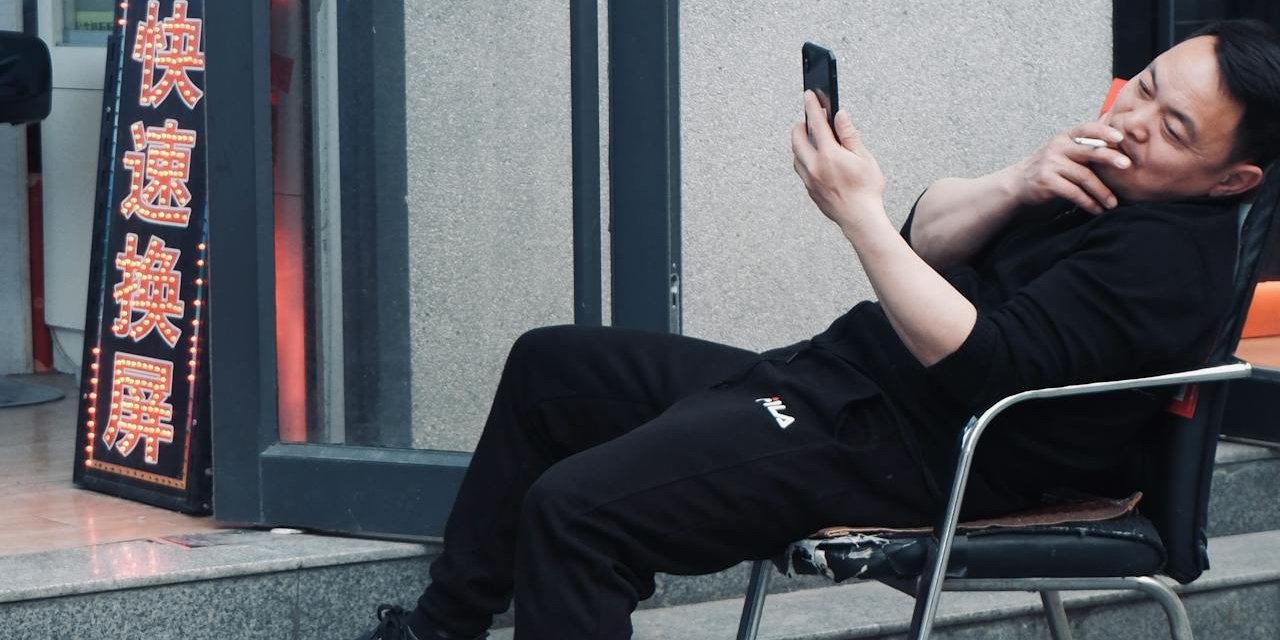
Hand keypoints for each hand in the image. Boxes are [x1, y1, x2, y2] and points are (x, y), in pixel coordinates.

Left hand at [792, 90, 885, 233]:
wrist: (860, 220)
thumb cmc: (867, 190)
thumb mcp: (863, 157)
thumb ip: (849, 135)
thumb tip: (839, 116)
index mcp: (829, 155)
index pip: (816, 123)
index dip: (812, 106)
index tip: (809, 94)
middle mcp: (814, 166)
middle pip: (797, 139)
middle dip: (801, 125)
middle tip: (808, 118)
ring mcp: (810, 180)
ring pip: (796, 156)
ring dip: (800, 143)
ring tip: (810, 137)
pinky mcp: (810, 191)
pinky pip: (801, 170)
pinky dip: (803, 159)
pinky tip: (813, 158)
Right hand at [1014, 122, 1131, 214]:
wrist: (1018, 184)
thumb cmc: (1050, 169)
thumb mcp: (1065, 152)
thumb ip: (1086, 147)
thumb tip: (1119, 142)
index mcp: (1065, 137)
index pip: (1087, 129)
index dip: (1104, 131)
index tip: (1120, 138)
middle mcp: (1057, 147)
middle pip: (1089, 151)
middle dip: (1110, 157)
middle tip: (1127, 165)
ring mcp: (1050, 164)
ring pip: (1084, 176)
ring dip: (1101, 191)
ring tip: (1113, 203)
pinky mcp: (1046, 182)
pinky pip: (1073, 193)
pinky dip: (1088, 203)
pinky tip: (1097, 210)